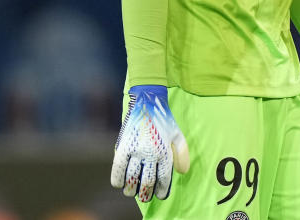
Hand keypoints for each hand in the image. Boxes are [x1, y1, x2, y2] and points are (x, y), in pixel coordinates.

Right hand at [110, 85, 190, 201]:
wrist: (147, 102)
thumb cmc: (163, 120)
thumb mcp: (177, 135)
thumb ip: (181, 154)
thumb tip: (182, 172)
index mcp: (165, 151)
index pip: (164, 178)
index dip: (162, 190)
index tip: (160, 195)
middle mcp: (151, 153)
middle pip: (147, 182)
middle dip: (146, 193)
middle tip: (145, 197)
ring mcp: (136, 150)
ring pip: (132, 178)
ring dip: (131, 189)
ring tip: (132, 192)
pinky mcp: (123, 146)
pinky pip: (118, 168)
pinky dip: (117, 179)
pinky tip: (119, 183)